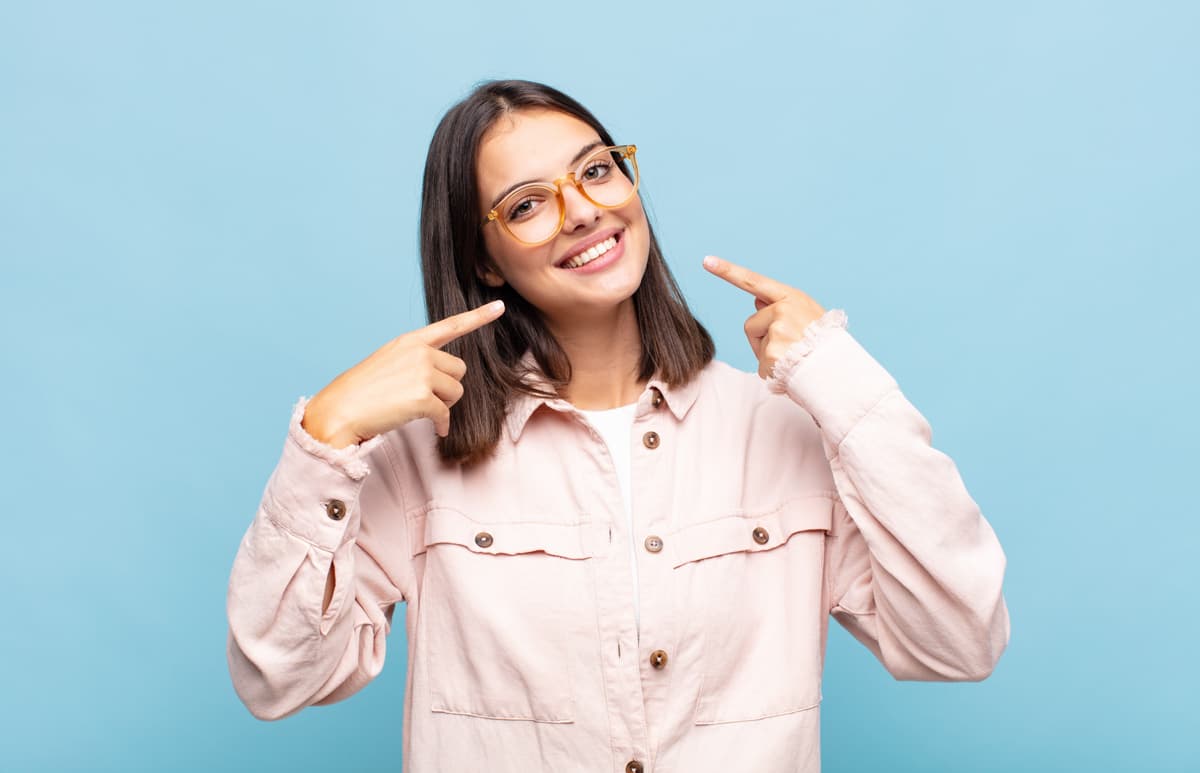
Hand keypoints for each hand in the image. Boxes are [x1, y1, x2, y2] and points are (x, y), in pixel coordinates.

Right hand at [303, 300, 505, 446]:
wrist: (340, 411)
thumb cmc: (361, 392)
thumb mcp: (388, 363)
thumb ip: (416, 361)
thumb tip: (444, 377)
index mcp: (410, 341)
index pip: (450, 326)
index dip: (478, 317)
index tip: (499, 306)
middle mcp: (419, 352)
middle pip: (459, 370)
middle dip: (448, 386)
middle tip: (425, 398)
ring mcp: (422, 373)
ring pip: (456, 391)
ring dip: (445, 405)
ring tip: (420, 410)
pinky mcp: (423, 397)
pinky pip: (446, 414)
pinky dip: (442, 425)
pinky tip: (434, 429)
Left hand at [703, 255, 826, 379]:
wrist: (840, 370)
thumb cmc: (824, 343)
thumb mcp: (806, 315)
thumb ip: (780, 306)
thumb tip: (755, 298)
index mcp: (792, 297)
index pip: (754, 281)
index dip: (728, 271)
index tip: (706, 261)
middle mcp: (783, 309)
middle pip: (751, 323)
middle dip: (762, 337)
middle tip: (790, 346)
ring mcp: (778, 331)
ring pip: (756, 344)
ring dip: (768, 354)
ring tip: (794, 357)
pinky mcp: (772, 353)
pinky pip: (761, 364)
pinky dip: (772, 370)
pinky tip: (791, 368)